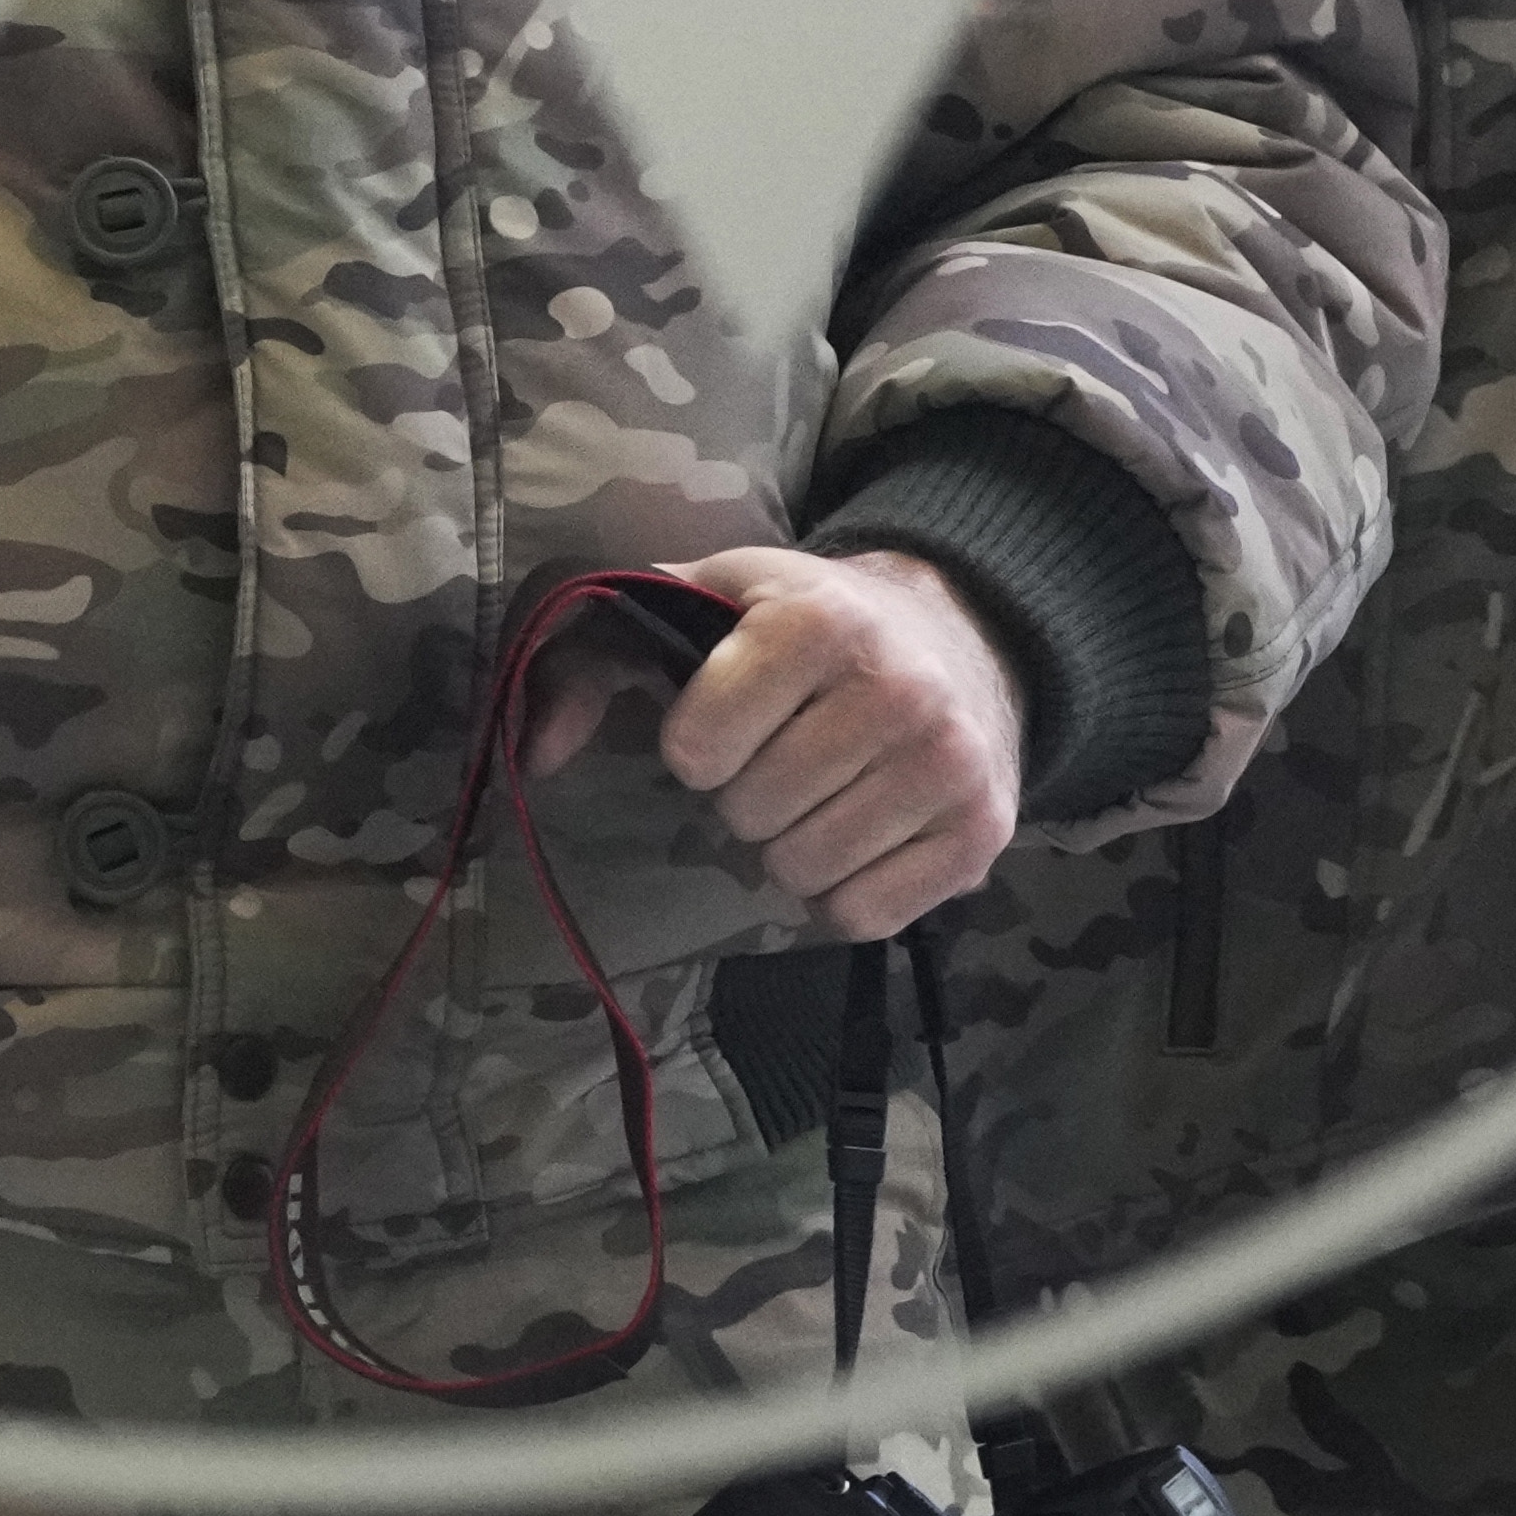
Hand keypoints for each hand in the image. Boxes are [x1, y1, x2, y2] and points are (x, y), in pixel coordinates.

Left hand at [522, 547, 1027, 940]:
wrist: (964, 635)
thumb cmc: (807, 622)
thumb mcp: (703, 600)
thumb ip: (594, 654)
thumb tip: (533, 752)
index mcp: (817, 621)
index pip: (697, 747)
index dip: (695, 744)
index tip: (727, 719)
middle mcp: (896, 689)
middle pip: (750, 815)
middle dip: (746, 796)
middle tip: (783, 755)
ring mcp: (949, 766)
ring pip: (803, 872)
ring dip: (791, 846)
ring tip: (822, 791)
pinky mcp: (982, 834)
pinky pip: (864, 915)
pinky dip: (845, 892)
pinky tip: (864, 832)